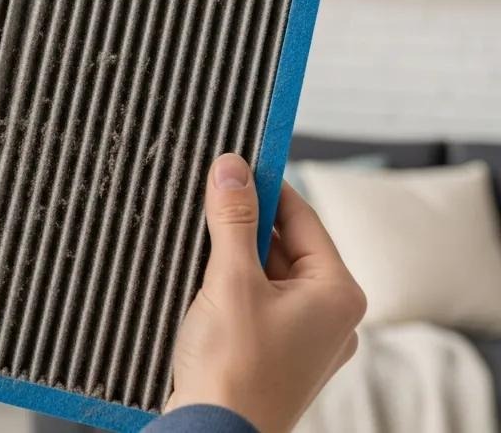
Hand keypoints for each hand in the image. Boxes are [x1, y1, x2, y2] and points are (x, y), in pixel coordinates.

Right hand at [164, 154, 366, 432]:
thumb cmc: (233, 370)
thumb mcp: (230, 280)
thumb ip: (232, 219)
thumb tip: (232, 167)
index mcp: (337, 294)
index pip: (303, 217)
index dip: (266, 187)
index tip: (233, 164)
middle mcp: (332, 317)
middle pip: (285, 246)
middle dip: (243, 225)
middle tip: (204, 200)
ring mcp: (306, 340)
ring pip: (268, 276)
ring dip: (233, 257)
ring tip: (196, 245)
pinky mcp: (277, 356)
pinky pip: (258, 304)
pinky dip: (231, 288)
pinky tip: (200, 283)